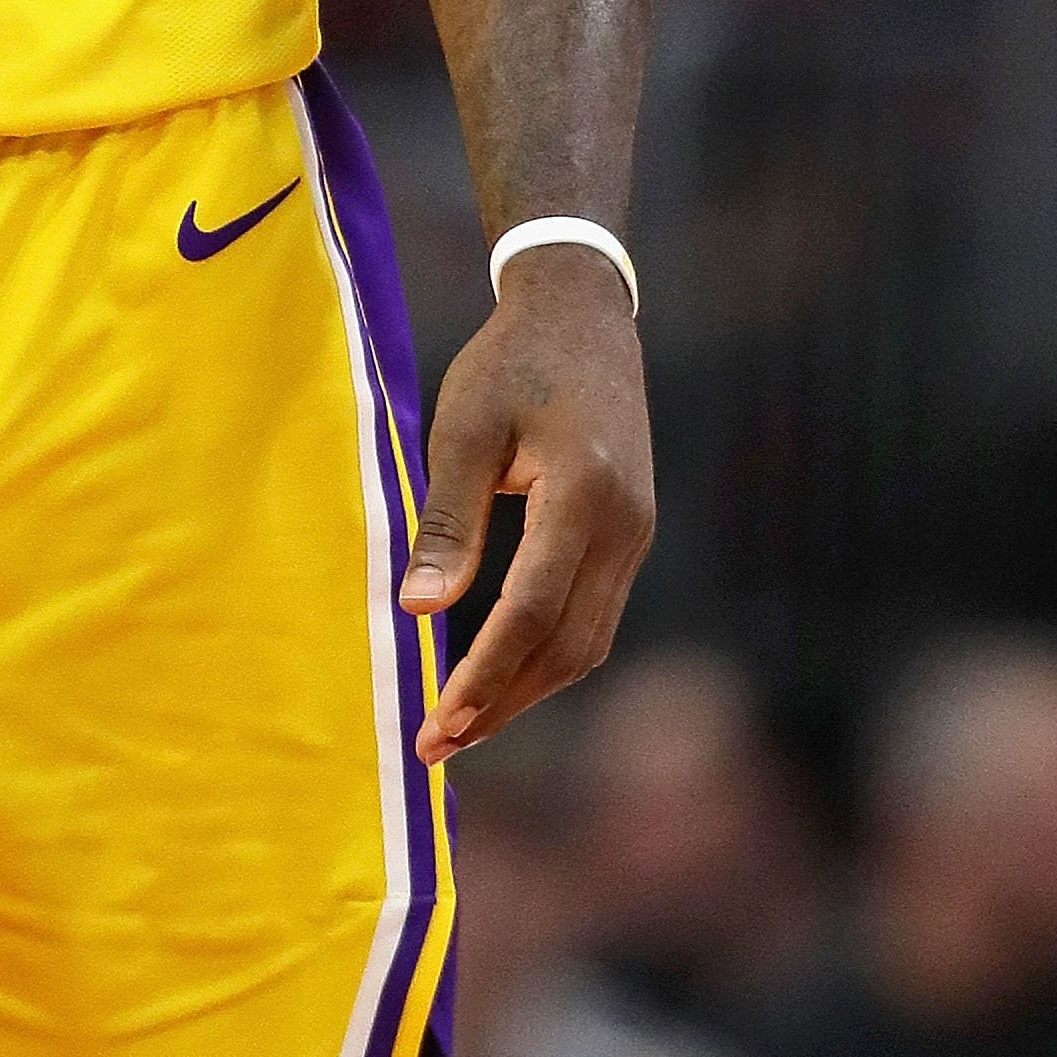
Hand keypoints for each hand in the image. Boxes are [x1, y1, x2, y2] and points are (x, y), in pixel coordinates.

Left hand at [401, 249, 652, 764]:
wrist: (581, 311)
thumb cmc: (510, 362)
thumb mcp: (462, 427)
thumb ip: (446, 520)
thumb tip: (418, 610)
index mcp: (585, 495)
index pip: (532, 611)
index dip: (485, 675)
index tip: (437, 723)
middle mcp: (625, 526)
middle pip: (570, 646)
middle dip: (504, 703)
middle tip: (437, 745)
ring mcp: (637, 533)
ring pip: (589, 640)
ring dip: (528, 689)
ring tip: (464, 725)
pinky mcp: (631, 534)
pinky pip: (594, 614)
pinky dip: (548, 654)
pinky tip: (502, 674)